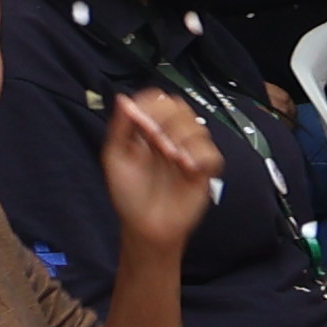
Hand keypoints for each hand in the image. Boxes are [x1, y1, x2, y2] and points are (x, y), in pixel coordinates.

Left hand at [100, 88, 222, 252]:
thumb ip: (120, 127)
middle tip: (156, 141)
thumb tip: (123, 99)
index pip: (158, 100)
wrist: (146, 227)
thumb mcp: (114, 158)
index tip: (142, 121)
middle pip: (180, 108)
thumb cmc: (129, 195)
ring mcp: (189, 152)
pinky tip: (186, 167)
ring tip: (171, 158)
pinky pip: (212, 153)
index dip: (153, 104)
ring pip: (198, 127)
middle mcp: (170, 137)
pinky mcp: (204, 170)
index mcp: (148, 130)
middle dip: (168, 121)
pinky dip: (200, 156)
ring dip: (182, 139)